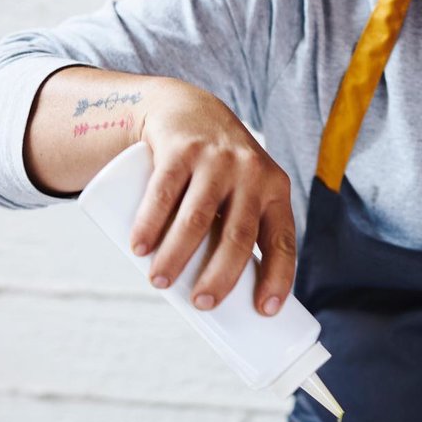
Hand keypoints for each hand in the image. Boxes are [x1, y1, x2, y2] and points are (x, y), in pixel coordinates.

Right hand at [133, 79, 295, 313]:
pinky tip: (138, 247)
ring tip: (159, 282)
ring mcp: (217, 160)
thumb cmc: (220, 172)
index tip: (265, 311)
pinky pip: (164, 193)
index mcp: (275, 192)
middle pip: (237, 237)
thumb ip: (236, 231)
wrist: (190, 110)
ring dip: (176, 256)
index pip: (282, 242)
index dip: (277, 278)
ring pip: (197, 219)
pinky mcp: (181, 149)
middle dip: (219, 277)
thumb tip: (216, 297)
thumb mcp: (244, 192)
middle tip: (201, 304)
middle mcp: (252, 174)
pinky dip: (149, 224)